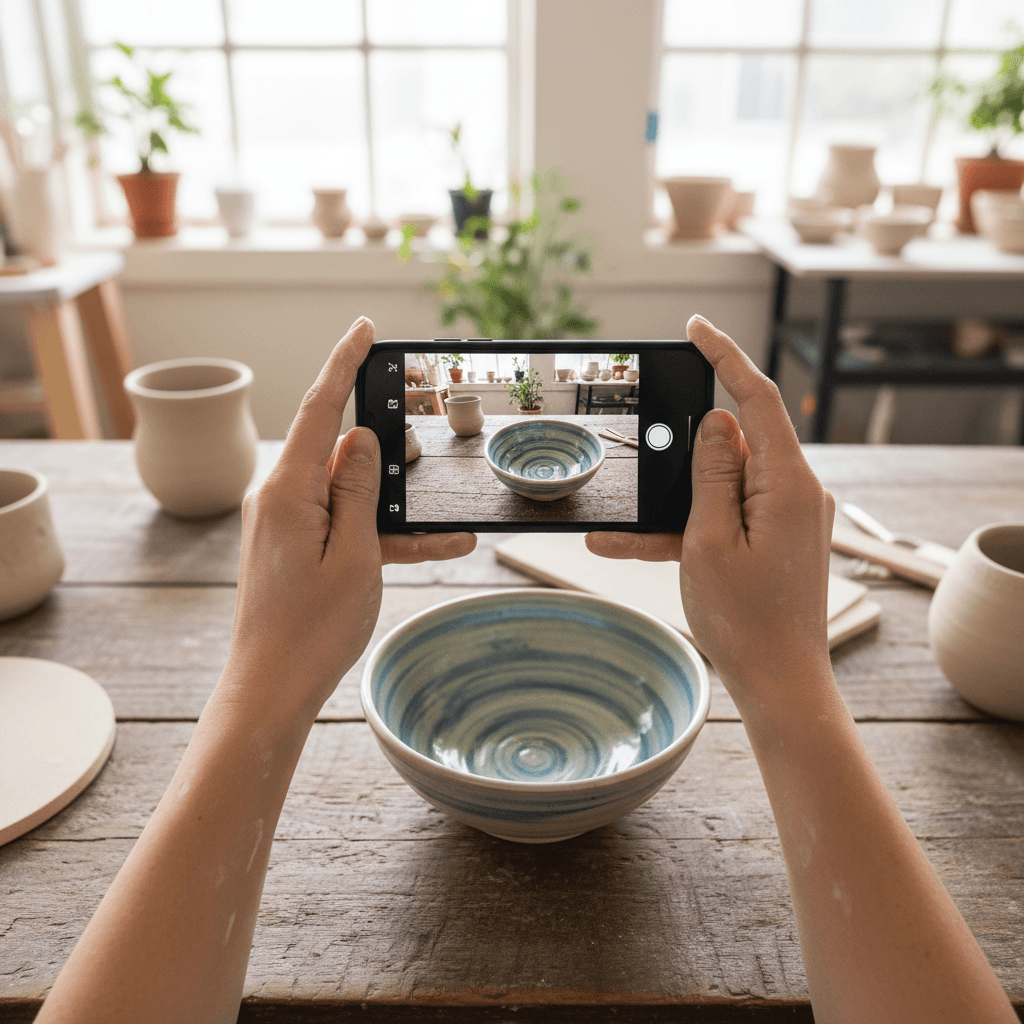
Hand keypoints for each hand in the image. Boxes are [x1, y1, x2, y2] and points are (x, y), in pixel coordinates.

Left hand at [224, 317, 475, 719]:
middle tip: (421, 470)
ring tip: (443, 533)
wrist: (270, 689)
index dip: (343, 363)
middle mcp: (280, 497)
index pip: (319, 408)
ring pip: (349, 494)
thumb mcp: (355, 554)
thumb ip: (358, 489)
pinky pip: (343, 526)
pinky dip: (380, 536)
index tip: (363, 328)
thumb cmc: (311, 630)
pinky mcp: (294, 546)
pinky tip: (431, 549)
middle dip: (385, 458)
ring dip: (392, 510)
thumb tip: (359, 438)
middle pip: (339, 451)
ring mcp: (285, 522)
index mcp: (289, 490)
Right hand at [586, 315, 834, 708]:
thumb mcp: (708, 541)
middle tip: (651, 491)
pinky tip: (640, 548)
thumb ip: (712, 474)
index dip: (725, 356)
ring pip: (723, 487)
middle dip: (683, 462)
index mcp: (789, 484)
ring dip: (678, 507)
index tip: (694, 328)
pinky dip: (692, 527)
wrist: (780, 684)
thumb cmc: (746, 622)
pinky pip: (730, 515)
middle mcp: (798, 492)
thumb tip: (717, 422)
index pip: (757, 398)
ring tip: (625, 539)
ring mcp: (791, 516)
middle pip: (734, 445)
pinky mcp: (781, 536)